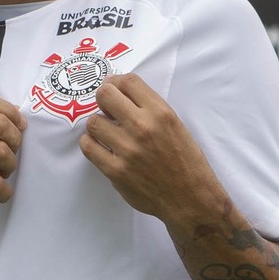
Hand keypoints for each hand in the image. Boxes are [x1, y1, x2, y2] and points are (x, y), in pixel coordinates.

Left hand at [79, 73, 218, 221]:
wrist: (190, 198)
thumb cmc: (185, 160)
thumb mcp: (175, 125)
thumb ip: (149, 107)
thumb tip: (117, 90)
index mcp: (161, 113)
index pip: (128, 81)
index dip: (116, 82)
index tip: (114, 90)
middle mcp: (143, 127)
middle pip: (105, 95)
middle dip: (103, 99)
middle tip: (108, 110)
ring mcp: (127, 149)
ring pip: (93, 122)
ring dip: (98, 125)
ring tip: (107, 133)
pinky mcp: (116, 170)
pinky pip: (88, 147)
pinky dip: (91, 144)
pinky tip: (101, 147)